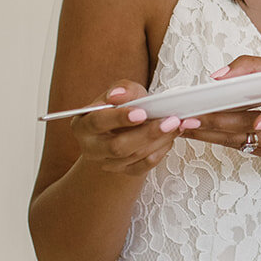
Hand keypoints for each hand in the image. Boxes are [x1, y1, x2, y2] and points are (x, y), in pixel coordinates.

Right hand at [69, 80, 198, 176]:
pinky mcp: (124, 171)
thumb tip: (117, 95)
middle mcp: (91, 147)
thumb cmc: (123, 106)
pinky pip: (143, 166)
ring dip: (159, 140)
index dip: (119, 118)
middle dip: (147, 133)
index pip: (97, 122)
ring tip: (176, 125)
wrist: (124, 128)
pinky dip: (160, 152)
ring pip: (134, 156)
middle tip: (171, 121)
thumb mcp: (123, 92)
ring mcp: (107, 162)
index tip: (141, 113)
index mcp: (83, 124)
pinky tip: (171, 138)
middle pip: (117, 146)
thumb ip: (123, 90)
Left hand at [181, 55, 260, 159]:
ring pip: (235, 138)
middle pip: (243, 124)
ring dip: (208, 133)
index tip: (236, 109)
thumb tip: (221, 74)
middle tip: (185, 118)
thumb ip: (259, 67)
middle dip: (213, 121)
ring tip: (183, 127)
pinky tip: (197, 133)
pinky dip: (216, 138)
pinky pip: (238, 145)